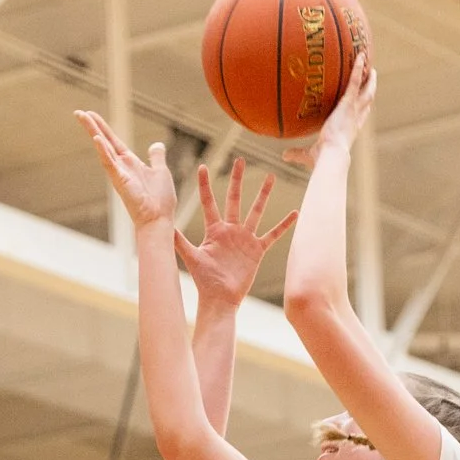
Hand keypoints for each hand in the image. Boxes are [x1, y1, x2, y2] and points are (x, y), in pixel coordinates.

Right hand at [75, 112, 176, 229]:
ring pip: (103, 149)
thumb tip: (156, 145)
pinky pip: (109, 164)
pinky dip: (103, 151)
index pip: (113, 141)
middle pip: (104, 141)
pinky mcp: (120, 182)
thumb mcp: (160, 171)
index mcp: (130, 163)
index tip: (92, 114)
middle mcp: (121, 167)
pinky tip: (96, 139)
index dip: (103, 127)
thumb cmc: (160, 201)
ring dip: (93, 132)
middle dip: (91, 126)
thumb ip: (156, 157)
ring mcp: (119, 174)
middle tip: (78, 112)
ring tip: (82, 117)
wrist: (159, 219)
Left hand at [174, 159, 295, 305]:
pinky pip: (273, 235)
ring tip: (270, 176)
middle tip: (240, 160)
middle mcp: (230, 230)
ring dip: (263, 195)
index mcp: (214, 230)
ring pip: (256, 211)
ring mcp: (245, 239)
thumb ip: (179, 241)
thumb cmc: (204, 280)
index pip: (209, 202)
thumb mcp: (191, 257)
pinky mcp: (257, 250)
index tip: (203, 167)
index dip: (205, 185)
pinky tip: (295, 214)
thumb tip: (164, 227)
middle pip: (234, 199)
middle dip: (237, 180)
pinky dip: (284, 225)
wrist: (221, 299)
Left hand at [284, 58, 375, 169]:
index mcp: (350, 130)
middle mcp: (355, 119)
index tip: (367, 101)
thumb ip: (298, 153)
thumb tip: (284, 155)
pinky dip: (358, 68)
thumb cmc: (322, 158)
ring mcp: (353, 109)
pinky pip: (354, 81)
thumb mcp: (310, 155)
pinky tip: (360, 56)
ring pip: (366, 90)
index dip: (364, 108)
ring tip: (368, 62)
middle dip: (370, 88)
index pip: (360, 116)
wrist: (331, 154)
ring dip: (368, 76)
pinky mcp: (348, 103)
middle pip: (367, 100)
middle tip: (372, 76)